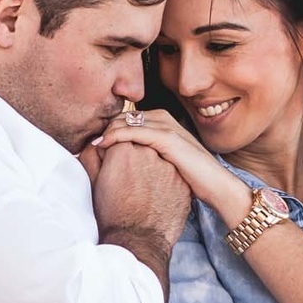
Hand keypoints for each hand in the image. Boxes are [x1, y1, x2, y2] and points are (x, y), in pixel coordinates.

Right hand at [89, 139, 191, 236]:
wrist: (138, 242)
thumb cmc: (112, 213)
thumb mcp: (93, 181)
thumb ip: (91, 155)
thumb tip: (96, 142)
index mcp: (124, 149)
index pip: (120, 139)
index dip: (115, 154)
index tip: (115, 170)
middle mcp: (149, 152)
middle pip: (140, 147)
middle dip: (134, 159)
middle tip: (128, 182)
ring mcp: (169, 167)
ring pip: (158, 160)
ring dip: (150, 170)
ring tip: (142, 193)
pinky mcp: (182, 182)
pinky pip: (172, 176)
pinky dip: (165, 183)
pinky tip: (155, 198)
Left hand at [93, 108, 248, 214]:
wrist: (216, 186)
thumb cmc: (192, 179)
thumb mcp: (166, 162)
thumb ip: (148, 154)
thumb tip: (126, 159)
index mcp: (162, 121)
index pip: (126, 118)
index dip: (109, 130)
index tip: (92, 145)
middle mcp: (163, 118)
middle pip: (122, 116)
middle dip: (104, 128)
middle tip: (86, 145)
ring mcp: (166, 126)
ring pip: (124, 120)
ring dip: (106, 132)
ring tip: (91, 146)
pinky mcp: (166, 137)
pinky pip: (133, 131)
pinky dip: (115, 136)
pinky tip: (103, 146)